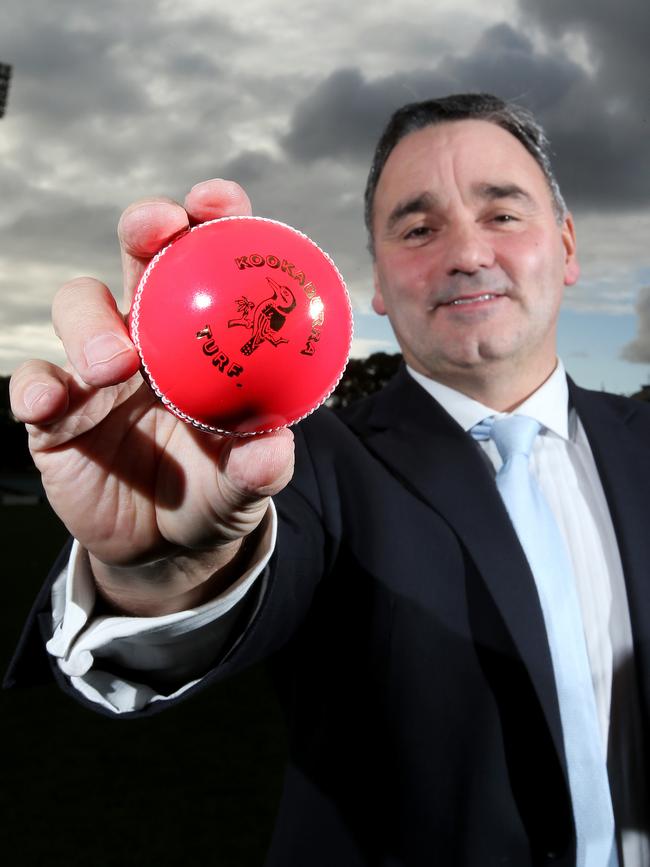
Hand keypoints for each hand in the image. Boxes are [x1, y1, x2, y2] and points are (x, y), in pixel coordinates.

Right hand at [9, 180, 294, 613]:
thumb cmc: (214, 492)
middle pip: (139, 258)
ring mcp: (96, 370)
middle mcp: (149, 335)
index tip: (218, 202)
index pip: (208, 260)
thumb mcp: (245, 483)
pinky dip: (37, 389)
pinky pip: (35, 385)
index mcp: (204, 335)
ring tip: (113, 361)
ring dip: (91, 322)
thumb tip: (272, 448)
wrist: (167, 545)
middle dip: (144, 228)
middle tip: (157, 229)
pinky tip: (49, 405)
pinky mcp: (55, 412)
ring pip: (78, 308)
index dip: (212, 219)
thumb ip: (259, 467)